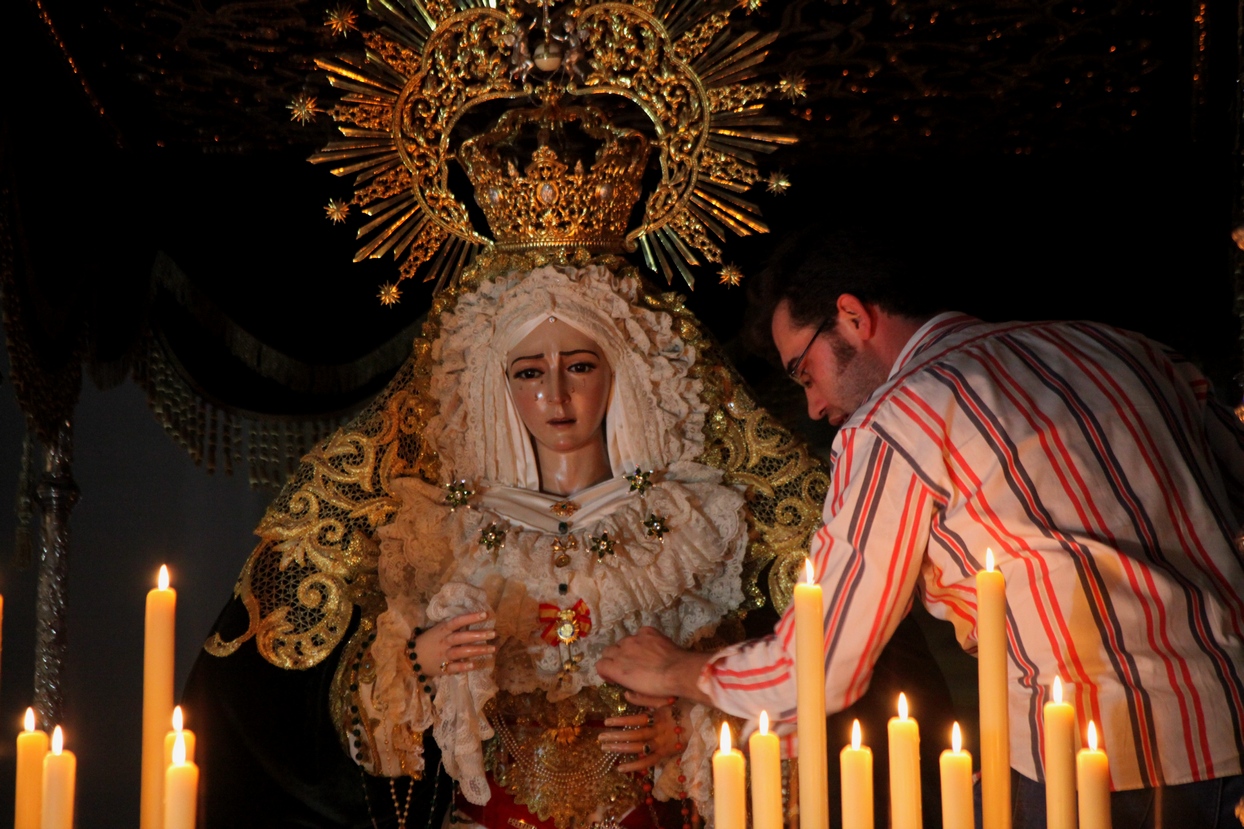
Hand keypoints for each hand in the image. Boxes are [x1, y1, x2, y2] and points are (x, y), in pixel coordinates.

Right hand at [414, 611, 496, 677]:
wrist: (411, 658)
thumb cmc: (429, 641)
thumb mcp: (438, 630)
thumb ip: (453, 626)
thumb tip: (474, 619)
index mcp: (443, 630)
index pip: (457, 621)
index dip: (470, 617)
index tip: (485, 614)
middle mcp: (444, 642)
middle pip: (461, 637)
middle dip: (478, 635)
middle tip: (493, 633)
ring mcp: (443, 655)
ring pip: (461, 652)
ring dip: (477, 650)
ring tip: (492, 648)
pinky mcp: (442, 668)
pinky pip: (454, 668)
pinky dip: (463, 667)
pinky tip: (474, 665)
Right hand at [597, 627, 712, 704]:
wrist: (678, 672)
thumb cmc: (658, 688)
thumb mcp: (637, 692)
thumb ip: (624, 684)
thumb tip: (622, 682)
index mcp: (616, 668)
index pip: (599, 664)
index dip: (605, 671)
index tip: (613, 677)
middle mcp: (621, 650)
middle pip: (608, 650)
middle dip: (613, 658)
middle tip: (625, 666)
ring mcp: (634, 638)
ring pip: (624, 641)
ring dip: (627, 649)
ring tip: (641, 656)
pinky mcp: (647, 632)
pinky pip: (640, 633)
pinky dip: (642, 640)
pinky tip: (651, 647)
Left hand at [597, 692, 682, 772]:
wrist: (702, 724)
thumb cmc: (683, 708)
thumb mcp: (666, 699)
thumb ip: (646, 698)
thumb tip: (626, 694)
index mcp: (658, 717)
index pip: (636, 719)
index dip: (621, 721)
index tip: (606, 722)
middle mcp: (658, 732)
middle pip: (634, 735)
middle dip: (616, 736)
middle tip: (600, 738)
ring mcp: (661, 745)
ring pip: (639, 749)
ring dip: (621, 749)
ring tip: (605, 748)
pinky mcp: (664, 755)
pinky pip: (648, 762)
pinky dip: (634, 766)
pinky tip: (620, 768)